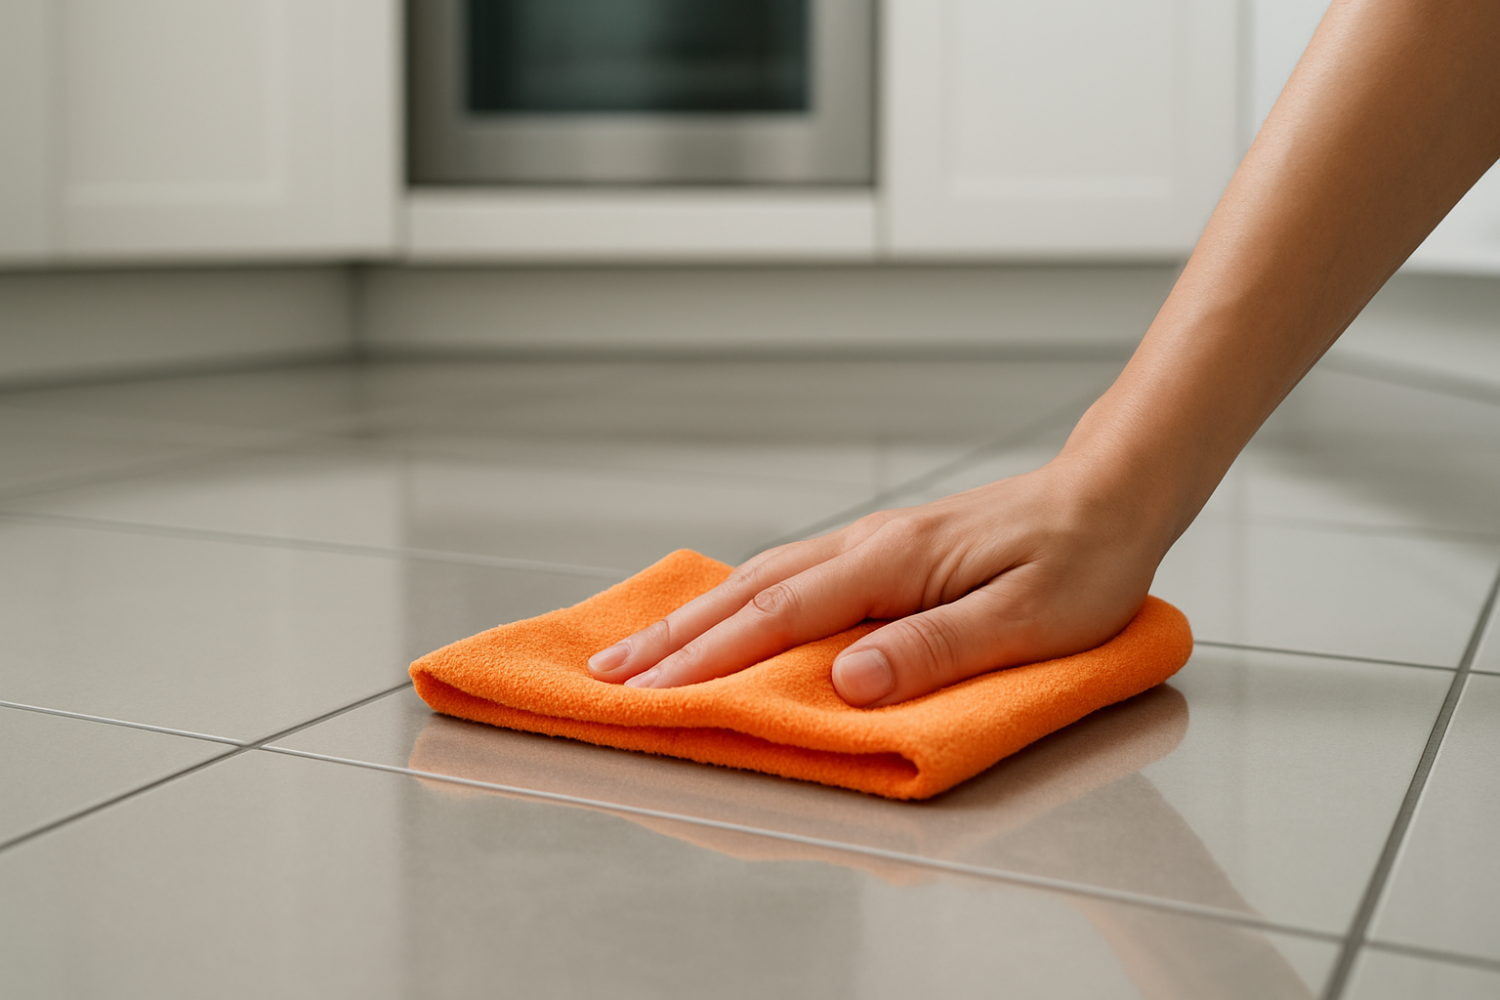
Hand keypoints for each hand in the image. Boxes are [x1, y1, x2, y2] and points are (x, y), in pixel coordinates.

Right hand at [586, 456, 1173, 706]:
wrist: (1112, 494)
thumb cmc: (1084, 561)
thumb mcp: (1027, 621)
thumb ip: (935, 650)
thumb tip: (846, 679)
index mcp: (891, 564)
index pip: (778, 619)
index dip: (708, 661)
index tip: (647, 693)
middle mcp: (867, 545)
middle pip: (748, 593)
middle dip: (674, 638)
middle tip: (606, 672)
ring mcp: (872, 542)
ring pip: (763, 578)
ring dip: (697, 616)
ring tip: (643, 648)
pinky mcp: (886, 549)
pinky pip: (792, 573)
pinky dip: (739, 597)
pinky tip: (727, 611)